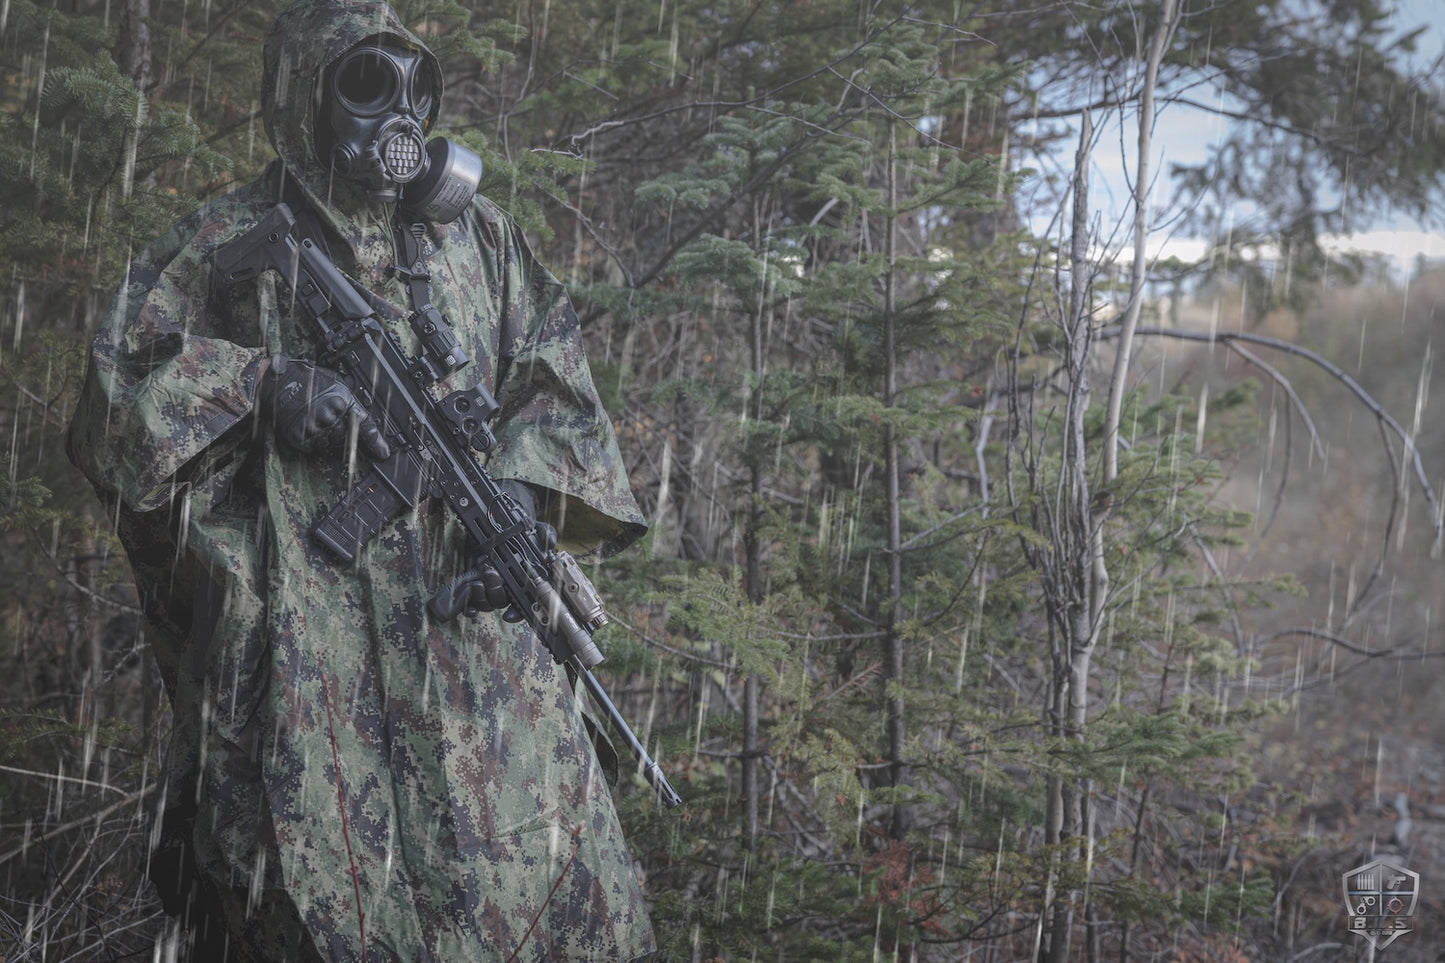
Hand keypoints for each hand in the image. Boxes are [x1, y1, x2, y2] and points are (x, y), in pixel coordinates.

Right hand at [257, 354, 390, 460]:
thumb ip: (349, 401)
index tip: (383, 453)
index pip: (365, 426)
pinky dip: (312, 439)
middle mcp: (330, 416)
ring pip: (329, 443)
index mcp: (342, 402)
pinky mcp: (300, 436)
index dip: (376, 442)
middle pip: (345, 437)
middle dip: (340, 431)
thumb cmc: (307, 380)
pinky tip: (306, 424)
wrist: (277, 383)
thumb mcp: (336, 384)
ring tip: (314, 418)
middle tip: (327, 417)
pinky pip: (313, 446)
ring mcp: (314, 428)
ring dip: (325, 435)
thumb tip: (362, 418)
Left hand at [460, 479, 555, 616]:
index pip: (525, 603)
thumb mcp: (538, 530)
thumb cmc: (525, 533)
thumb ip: (546, 534)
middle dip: (494, 592)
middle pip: (501, 601)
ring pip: (486, 602)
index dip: (517, 612)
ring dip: (480, 595)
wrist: (505, 525)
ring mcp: (493, 585)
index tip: (509, 614)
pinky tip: (467, 606)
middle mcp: (510, 587)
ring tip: (476, 581)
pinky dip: (469, 606)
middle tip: (489, 572)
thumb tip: (549, 541)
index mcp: (527, 581)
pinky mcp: (478, 581)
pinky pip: (473, 601)